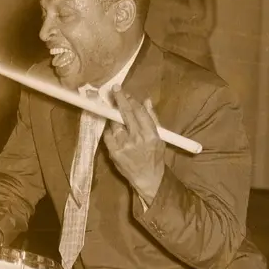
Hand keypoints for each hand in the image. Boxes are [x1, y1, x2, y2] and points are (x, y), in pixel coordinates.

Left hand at [107, 88, 166, 205]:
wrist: (147, 179)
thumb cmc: (155, 157)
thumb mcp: (160, 138)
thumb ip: (152, 118)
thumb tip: (146, 101)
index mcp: (150, 134)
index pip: (139, 111)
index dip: (132, 100)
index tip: (126, 93)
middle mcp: (137, 138)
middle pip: (125, 113)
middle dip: (119, 99)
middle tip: (114, 89)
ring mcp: (123, 145)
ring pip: (115, 124)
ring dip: (114, 118)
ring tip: (117, 118)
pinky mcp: (114, 152)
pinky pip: (108, 135)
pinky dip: (110, 131)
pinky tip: (115, 131)